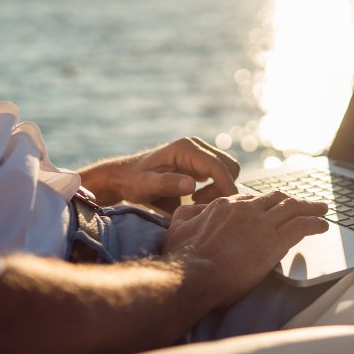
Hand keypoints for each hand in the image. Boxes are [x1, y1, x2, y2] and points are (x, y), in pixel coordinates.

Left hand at [78, 137, 239, 208]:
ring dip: (218, 190)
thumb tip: (192, 185)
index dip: (226, 186)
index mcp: (186, 148)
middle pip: (229, 166)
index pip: (218, 166)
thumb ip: (167, 184)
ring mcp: (199, 153)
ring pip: (227, 171)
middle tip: (200, 205)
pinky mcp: (199, 162)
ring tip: (194, 203)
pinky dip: (214, 189)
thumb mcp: (146, 185)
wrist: (125, 176)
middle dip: (223, 188)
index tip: (226, 207)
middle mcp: (196, 146)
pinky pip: (219, 175)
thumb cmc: (133, 181)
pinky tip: (193, 199)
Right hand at [162, 192, 328, 307]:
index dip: (265, 204)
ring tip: (322, 209)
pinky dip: (315, 223)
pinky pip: (302, 226)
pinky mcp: (274, 242)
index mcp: (224, 206)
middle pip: (276, 199)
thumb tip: (190, 211)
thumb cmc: (182, 258)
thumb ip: (186, 216)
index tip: (273, 208)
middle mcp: (246, 210)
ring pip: (293, 209)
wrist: (193, 275)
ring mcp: (261, 224)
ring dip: (311, 207)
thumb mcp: (177, 228)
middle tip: (306, 203)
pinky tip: (323, 226)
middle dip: (293, 200)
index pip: (251, 200)